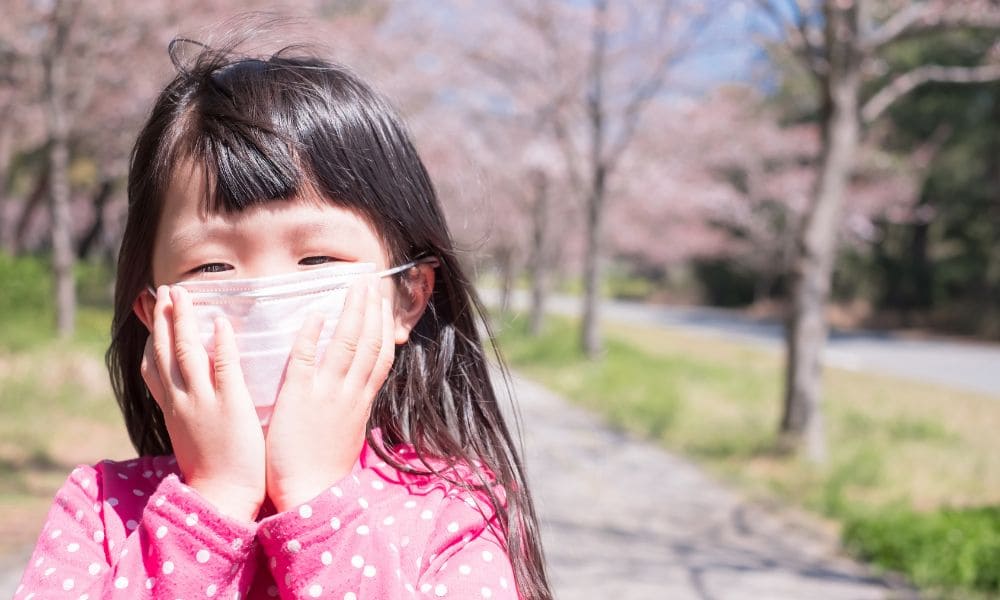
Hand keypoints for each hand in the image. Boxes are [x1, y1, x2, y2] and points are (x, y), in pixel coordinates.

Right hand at [141, 285, 265, 521]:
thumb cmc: (214, 469)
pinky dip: (219, 344)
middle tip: (164, 289)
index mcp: (173, 408)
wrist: (221, 496)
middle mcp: (181, 400)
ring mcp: (203, 401)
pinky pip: (222, 368)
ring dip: (183, 320)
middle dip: (163, 318)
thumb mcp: (192, 436)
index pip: (153, 366)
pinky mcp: (229, 405)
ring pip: (186, 352)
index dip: (150, 336)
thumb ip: (191, 412)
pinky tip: (219, 323)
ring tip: (182, 293)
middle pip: (164, 351)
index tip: (149, 310)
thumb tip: (193, 397)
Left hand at [264, 275, 394, 511]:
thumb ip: (350, 408)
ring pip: (347, 343)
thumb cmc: (323, 469)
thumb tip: (352, 390)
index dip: (384, 326)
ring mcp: (327, 394)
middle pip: (369, 342)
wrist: (309, 494)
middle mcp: (350, 393)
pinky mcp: (299, 398)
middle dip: (372, 308)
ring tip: (355, 285)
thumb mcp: (348, 434)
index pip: (381, 356)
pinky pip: (307, 358)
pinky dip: (313, 334)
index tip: (383, 304)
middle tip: (372, 281)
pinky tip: (315, 313)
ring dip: (352, 311)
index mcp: (361, 402)